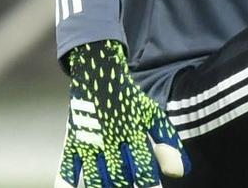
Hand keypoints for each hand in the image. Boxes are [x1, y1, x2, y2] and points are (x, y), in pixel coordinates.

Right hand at [56, 40, 189, 186]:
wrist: (99, 71)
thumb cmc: (129, 99)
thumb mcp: (151, 115)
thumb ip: (167, 142)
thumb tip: (182, 172)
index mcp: (134, 133)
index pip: (144, 167)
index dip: (149, 186)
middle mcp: (112, 139)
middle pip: (119, 176)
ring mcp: (90, 141)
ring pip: (94, 177)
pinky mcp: (72, 140)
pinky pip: (66, 166)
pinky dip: (65, 182)